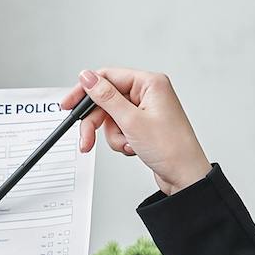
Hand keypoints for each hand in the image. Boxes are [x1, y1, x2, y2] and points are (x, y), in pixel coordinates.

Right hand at [60, 67, 210, 194]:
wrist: (185, 177)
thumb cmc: (171, 149)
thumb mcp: (131, 121)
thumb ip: (106, 97)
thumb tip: (87, 77)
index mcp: (150, 83)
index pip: (108, 77)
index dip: (85, 91)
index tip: (69, 104)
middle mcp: (148, 93)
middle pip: (107, 100)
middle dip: (96, 122)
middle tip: (86, 138)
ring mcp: (146, 110)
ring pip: (111, 117)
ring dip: (113, 135)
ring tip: (126, 145)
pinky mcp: (143, 125)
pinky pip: (120, 128)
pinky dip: (121, 140)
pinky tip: (132, 148)